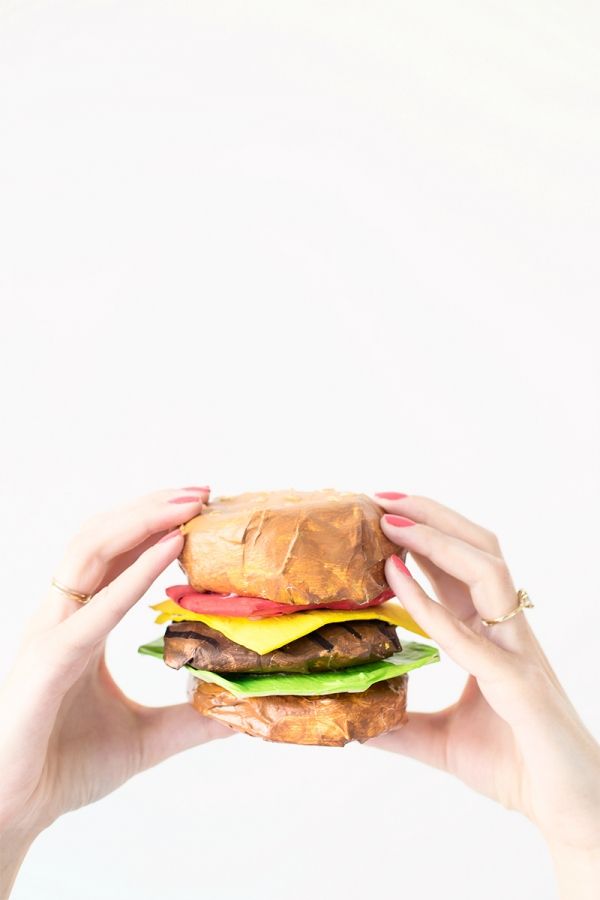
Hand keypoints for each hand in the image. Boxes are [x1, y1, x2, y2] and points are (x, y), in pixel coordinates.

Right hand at [0, 488, 230, 896]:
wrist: (14, 812)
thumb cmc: (64, 766)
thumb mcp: (145, 738)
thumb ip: (188, 719)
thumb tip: (240, 712)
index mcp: (79, 623)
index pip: (112, 553)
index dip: (152, 523)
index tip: (202, 507)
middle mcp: (61, 617)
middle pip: (100, 536)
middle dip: (152, 507)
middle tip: (204, 491)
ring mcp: (49, 634)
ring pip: (90, 551)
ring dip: (143, 521)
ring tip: (190, 506)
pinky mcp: (48, 662)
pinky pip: (95, 609)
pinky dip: (133, 573)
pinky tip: (171, 550)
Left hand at [370, 493, 599, 898]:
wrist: (568, 811)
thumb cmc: (516, 767)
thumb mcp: (440, 741)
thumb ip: (401, 726)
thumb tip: (355, 722)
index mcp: (491, 636)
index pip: (459, 568)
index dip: (424, 535)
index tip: (381, 514)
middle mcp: (505, 631)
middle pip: (477, 548)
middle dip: (430, 515)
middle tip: (380, 498)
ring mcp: (516, 651)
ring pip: (487, 568)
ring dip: (435, 539)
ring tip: (389, 522)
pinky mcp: (519, 683)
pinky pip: (471, 633)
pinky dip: (429, 602)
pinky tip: (396, 579)